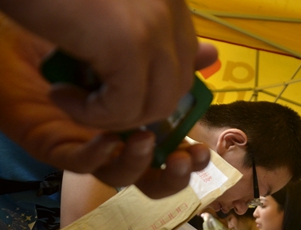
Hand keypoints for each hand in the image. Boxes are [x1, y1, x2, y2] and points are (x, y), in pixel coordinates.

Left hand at [0, 15, 213, 198]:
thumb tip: (210, 55)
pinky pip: (78, 163)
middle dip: (174, 177)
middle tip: (187, 160)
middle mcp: (117, 139)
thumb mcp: (130, 43)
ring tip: (144, 140)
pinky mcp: (52, 144)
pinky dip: (97, 156)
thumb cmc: (73, 39)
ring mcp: (85, 144)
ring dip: (138, 164)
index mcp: (139, 122)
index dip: (192, 159)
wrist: (19, 37)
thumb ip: (169, 56)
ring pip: (119, 176)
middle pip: (154, 177)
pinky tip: (107, 139)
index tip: (204, 148)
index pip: (174, 153)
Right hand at [4, 0, 216, 129]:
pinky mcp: (129, 45)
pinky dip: (89, 115)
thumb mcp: (109, 16)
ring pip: (155, 106)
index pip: (186, 63)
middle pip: (177, 90)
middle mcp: (171, 10)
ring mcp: (154, 27)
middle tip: (90, 100)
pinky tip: (60, 94)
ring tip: (70, 97)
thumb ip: (156, 34)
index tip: (111, 88)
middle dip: (135, 109)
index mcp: (170, 1)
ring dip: (110, 117)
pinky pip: (123, 108)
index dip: (154, 87)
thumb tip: (210, 57)